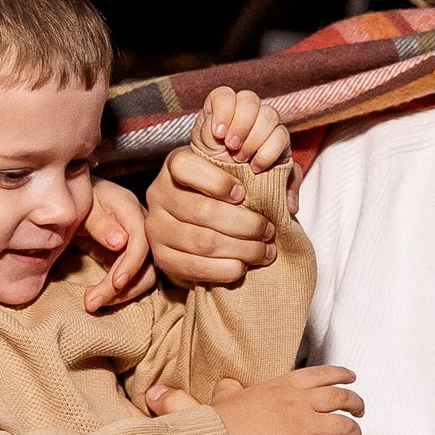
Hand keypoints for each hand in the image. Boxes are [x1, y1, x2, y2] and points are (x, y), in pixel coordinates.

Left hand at [80, 178, 158, 311]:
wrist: (74, 197)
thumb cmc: (78, 198)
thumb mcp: (84, 206)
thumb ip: (100, 223)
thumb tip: (120, 242)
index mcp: (131, 210)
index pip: (142, 241)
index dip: (131, 264)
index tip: (115, 283)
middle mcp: (141, 229)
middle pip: (147, 266)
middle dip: (122, 289)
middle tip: (91, 302)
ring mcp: (137, 245)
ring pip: (142, 278)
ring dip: (119, 295)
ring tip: (91, 302)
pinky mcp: (128, 258)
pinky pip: (132, 281)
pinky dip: (116, 293)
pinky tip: (97, 296)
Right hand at [145, 146, 275, 287]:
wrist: (195, 224)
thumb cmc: (222, 193)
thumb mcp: (233, 171)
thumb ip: (253, 168)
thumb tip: (278, 185)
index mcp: (175, 164)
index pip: (186, 167)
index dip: (218, 182)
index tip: (243, 194)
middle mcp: (159, 193)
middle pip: (203, 211)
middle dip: (245, 225)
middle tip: (268, 231)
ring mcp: (156, 227)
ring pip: (202, 242)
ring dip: (241, 250)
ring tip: (264, 252)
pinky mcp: (161, 256)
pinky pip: (192, 267)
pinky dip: (223, 270)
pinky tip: (242, 267)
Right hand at [149, 369, 360, 434]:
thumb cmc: (214, 425)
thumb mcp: (215, 401)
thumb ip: (214, 394)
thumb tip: (192, 386)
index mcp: (280, 386)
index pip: (318, 374)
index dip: (340, 375)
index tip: (350, 378)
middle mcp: (297, 401)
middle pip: (341, 397)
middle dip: (356, 403)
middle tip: (360, 411)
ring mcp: (303, 424)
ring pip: (345, 426)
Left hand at [198, 86, 289, 171]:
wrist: (229, 188)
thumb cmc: (212, 165)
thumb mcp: (202, 148)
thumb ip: (206, 132)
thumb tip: (218, 130)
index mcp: (221, 108)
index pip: (225, 94)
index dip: (223, 110)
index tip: (219, 134)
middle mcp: (245, 111)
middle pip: (250, 99)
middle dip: (241, 124)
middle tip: (231, 146)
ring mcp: (265, 123)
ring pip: (269, 115)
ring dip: (253, 139)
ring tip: (241, 159)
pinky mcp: (280, 140)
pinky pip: (281, 136)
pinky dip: (267, 153)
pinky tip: (255, 167)